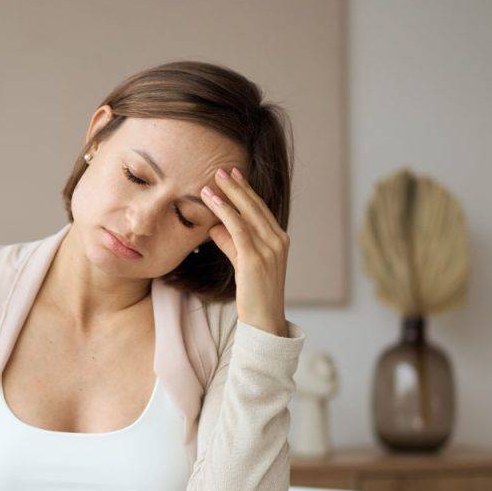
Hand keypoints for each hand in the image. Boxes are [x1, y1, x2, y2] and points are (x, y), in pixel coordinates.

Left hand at [200, 167, 290, 336]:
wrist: (264, 321)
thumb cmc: (253, 295)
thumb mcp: (242, 263)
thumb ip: (231, 244)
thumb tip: (214, 227)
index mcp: (279, 240)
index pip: (261, 209)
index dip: (246, 191)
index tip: (233, 175)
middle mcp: (278, 240)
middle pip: (255, 206)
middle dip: (237, 186)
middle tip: (221, 169)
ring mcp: (270, 249)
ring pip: (246, 213)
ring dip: (228, 195)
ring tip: (212, 181)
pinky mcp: (255, 259)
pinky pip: (237, 228)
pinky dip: (224, 212)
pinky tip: (212, 201)